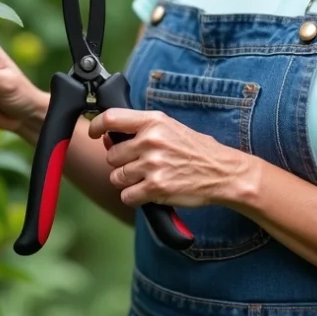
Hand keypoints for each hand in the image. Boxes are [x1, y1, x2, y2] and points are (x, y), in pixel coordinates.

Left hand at [87, 109, 250, 208]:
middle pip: (111, 155)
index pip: (112, 118)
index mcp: (154, 121)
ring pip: (117, 177)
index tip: (93, 133)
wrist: (223, 172)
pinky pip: (127, 196)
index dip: (96, 126)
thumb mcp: (170, 128)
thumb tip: (108, 137)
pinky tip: (150, 192)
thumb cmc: (197, 150)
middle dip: (121, 163)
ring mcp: (153, 165)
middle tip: (140, 165)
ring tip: (147, 178)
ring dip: (127, 182)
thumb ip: (140, 131)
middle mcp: (150, 141)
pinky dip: (135, 197)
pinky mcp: (156, 188)